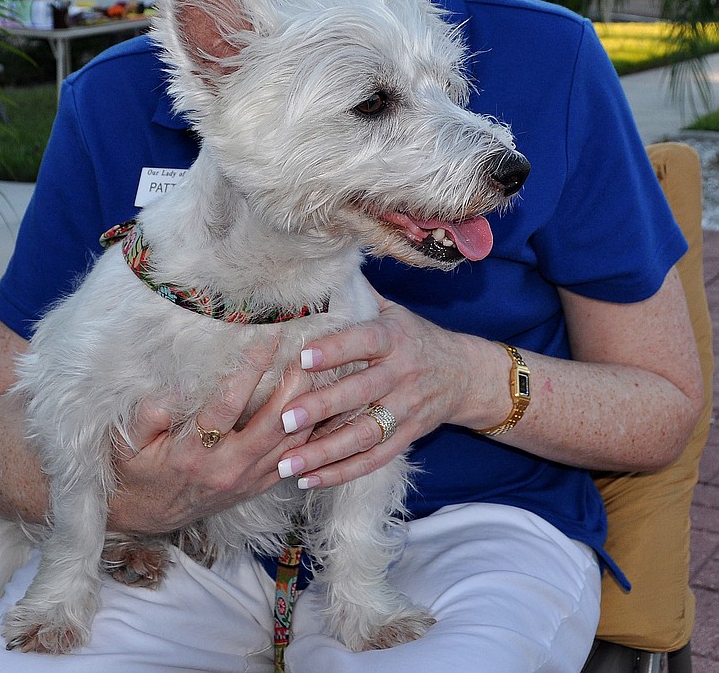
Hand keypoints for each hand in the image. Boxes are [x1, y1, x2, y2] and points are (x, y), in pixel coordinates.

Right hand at [108, 332, 317, 533]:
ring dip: (308, 408)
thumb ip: (151, 411)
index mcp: (194, 454)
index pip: (229, 404)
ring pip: (291, 444)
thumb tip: (181, 386)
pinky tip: (318, 408)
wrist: (143, 517)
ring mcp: (246, 481)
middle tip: (307, 351)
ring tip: (319, 372)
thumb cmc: (135, 470)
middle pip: (275, 424)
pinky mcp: (256, 487)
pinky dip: (309, 434)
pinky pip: (293, 460)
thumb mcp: (128, 441)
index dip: (251, 369)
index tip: (267, 337)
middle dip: (294, 385)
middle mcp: (227, 470)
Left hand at [274, 294, 488, 489]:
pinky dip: (341, 472)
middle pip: (360, 393)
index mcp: (393, 338)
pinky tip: (309, 479)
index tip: (302, 358)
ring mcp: (406, 409)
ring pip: (364, 434)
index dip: (334, 350)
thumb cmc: (415, 337)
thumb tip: (320, 270)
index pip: (363, 342)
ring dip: (324, 452)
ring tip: (286, 463)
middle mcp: (400, 374)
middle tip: (283, 419)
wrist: (465, 374)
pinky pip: (373, 459)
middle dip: (321, 408)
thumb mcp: (393, 311)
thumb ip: (357, 297)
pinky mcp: (407, 437)